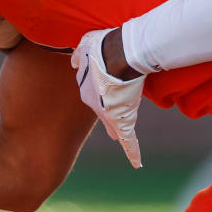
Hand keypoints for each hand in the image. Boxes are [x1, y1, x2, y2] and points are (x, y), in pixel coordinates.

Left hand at [72, 28, 145, 167]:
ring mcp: (110, 114)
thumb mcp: (83, 47)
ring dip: (120, 134)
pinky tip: (136, 164)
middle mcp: (96, 106)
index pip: (94, 96)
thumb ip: (78, 56)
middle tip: (111, 133)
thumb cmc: (101, 48)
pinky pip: (129, 140)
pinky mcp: (124, 119)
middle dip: (108, 121)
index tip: (105, 95)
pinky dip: (132, 152)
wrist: (118, 55)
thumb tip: (74, 62)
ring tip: (123, 146)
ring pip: (116, 127)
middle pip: (103, 115)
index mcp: (86, 91)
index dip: (101, 95)